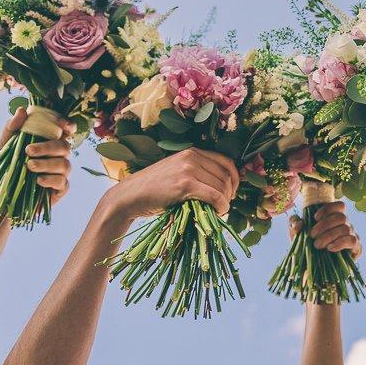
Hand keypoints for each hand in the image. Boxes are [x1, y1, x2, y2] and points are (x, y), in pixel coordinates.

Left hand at [0, 107, 75, 204]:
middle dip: (48, 147)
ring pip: (65, 164)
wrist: (0, 195)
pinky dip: (50, 180)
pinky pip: (62, 182)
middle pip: (65, 147)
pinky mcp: (59, 189)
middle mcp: (58, 156)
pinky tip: (38, 181)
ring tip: (29, 166)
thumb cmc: (4, 167)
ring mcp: (61, 173)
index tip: (62, 126)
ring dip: (47, 164)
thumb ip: (12, 127)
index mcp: (49, 142)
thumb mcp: (4, 145)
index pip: (66, 130)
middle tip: (28, 151)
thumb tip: (22, 110)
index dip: (68, 125)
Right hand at [100, 148, 239, 221]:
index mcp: (192, 152)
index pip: (226, 162)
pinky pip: (214, 196)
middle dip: (230, 193)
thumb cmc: (154, 189)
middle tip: (225, 206)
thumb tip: (224, 187)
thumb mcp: (177, 173)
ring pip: (221, 187)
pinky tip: (218, 212)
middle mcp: (192, 156)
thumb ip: (197, 173)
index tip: (232, 192)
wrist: (130, 196)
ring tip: (219, 211)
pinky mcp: (185, 184)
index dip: (235, 179)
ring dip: (225, 202)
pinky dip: (221, 206)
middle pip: (225, 175)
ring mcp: (188, 169)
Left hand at [289, 202, 361, 258]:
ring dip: (329, 236)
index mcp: (334, 218)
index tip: (315, 218)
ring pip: (346, 228)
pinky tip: (330, 248)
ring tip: (317, 245)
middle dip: (324, 225)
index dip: (328, 209)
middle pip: (341, 217)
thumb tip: (299, 223)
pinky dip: (340, 243)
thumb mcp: (296, 234)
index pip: (339, 205)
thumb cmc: (307, 248)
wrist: (314, 269)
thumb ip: (293, 223)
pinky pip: (352, 240)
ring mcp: (352, 235)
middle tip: (312, 236)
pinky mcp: (356, 248)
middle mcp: (345, 224)